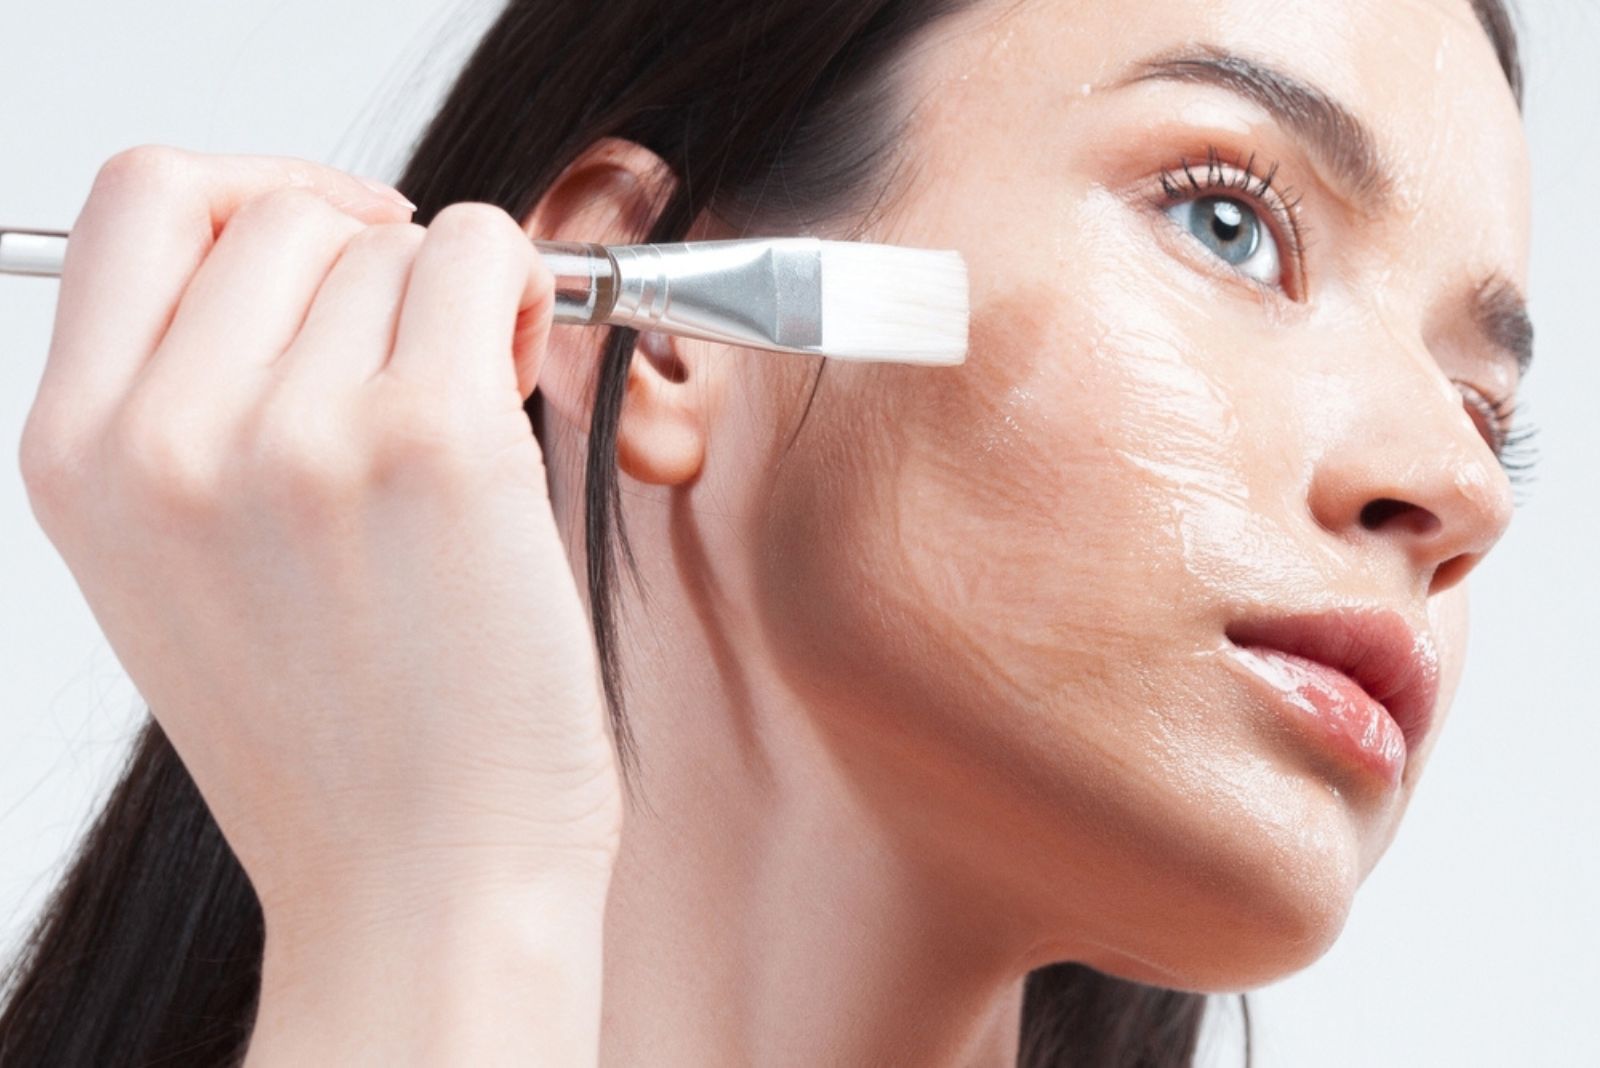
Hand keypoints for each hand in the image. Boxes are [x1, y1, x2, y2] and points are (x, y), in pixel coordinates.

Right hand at [17, 146, 623, 934]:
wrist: (425, 883)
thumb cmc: (343, 744)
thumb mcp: (189, 569)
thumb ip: (203, 405)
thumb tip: (315, 255)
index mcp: (80, 456)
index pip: (143, 203)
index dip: (254, 192)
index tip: (335, 240)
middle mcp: (167, 435)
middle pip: (288, 216)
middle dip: (376, 268)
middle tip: (432, 358)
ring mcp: (295, 433)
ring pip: (400, 241)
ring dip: (458, 302)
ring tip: (478, 411)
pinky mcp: (432, 442)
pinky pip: (487, 258)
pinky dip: (525, 292)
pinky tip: (528, 377)